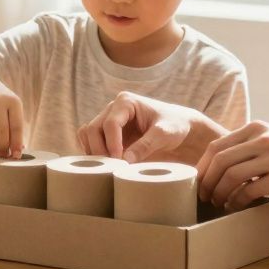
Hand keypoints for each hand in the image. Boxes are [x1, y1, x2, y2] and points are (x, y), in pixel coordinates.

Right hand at [0, 74, 23, 156]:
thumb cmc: (1, 103)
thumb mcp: (11, 109)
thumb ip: (15, 127)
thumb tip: (19, 150)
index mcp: (13, 101)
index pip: (16, 126)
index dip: (16, 143)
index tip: (16, 156)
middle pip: (1, 131)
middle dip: (3, 147)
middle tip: (3, 155)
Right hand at [77, 91, 227, 163]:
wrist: (180, 128)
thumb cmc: (175, 125)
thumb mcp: (164, 134)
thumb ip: (145, 145)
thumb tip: (124, 160)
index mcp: (126, 101)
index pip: (110, 122)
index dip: (112, 143)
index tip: (119, 160)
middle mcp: (113, 108)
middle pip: (93, 128)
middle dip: (99, 149)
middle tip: (111, 168)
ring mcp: (108, 120)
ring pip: (87, 134)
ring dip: (92, 151)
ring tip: (107, 167)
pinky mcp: (107, 133)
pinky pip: (90, 141)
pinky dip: (92, 152)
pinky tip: (104, 165)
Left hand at [196, 120, 268, 209]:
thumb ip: (250, 144)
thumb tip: (220, 162)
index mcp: (257, 129)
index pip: (217, 146)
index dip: (203, 166)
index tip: (199, 181)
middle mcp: (263, 139)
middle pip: (221, 161)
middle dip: (207, 182)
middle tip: (204, 196)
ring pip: (232, 176)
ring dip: (220, 193)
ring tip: (218, 203)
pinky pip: (250, 191)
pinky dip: (237, 201)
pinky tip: (236, 206)